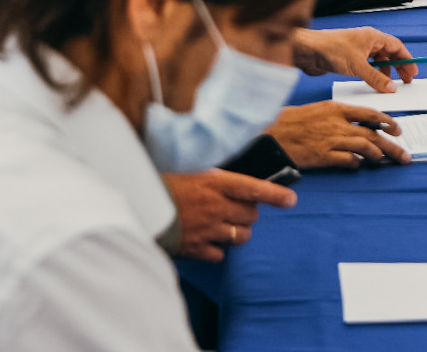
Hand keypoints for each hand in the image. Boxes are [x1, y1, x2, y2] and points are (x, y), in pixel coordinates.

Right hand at [162, 169, 296, 262]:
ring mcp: (208, 230)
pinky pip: (219, 254)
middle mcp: (217, 207)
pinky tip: (206, 241)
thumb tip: (234, 185)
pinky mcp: (196, 249)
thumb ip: (215, 180)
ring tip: (223, 225)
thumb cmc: (162, 186)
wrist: (135, 208)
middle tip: (235, 209)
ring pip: (241, 236)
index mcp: (216, 184)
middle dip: (248, 213)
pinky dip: (216, 250)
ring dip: (237, 232)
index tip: (291, 199)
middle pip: (251, 215)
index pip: (255, 188)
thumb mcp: (191, 173)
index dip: (276, 194)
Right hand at [268, 101, 410, 168]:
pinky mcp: (323, 156)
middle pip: (373, 134)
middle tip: (403, 155)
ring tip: (384, 161)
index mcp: (337, 109)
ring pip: (365, 147)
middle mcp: (337, 123)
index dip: (388, 123)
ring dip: (378, 156)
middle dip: (392, 146)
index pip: (370, 114)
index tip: (398, 130)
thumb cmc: (292, 121)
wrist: (271, 133)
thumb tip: (359, 127)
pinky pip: (348, 160)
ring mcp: (331, 140)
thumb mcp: (319, 110)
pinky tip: (358, 166)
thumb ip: (339, 117)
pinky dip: (356, 164)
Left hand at [291, 26, 418, 89]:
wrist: (308, 51)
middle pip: (389, 54)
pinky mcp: (348, 59)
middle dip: (398, 68)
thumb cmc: (331, 49)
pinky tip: (372, 84)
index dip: (406, 59)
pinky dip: (372, 75)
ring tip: (388, 86)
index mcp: (373, 37)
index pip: (397, 46)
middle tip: (405, 82)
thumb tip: (391, 87)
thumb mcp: (358, 66)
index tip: (412, 72)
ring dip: (384, 73)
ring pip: (377, 61)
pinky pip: (366, 67)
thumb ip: (377, 78)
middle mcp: (366, 42)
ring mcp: (357, 50)